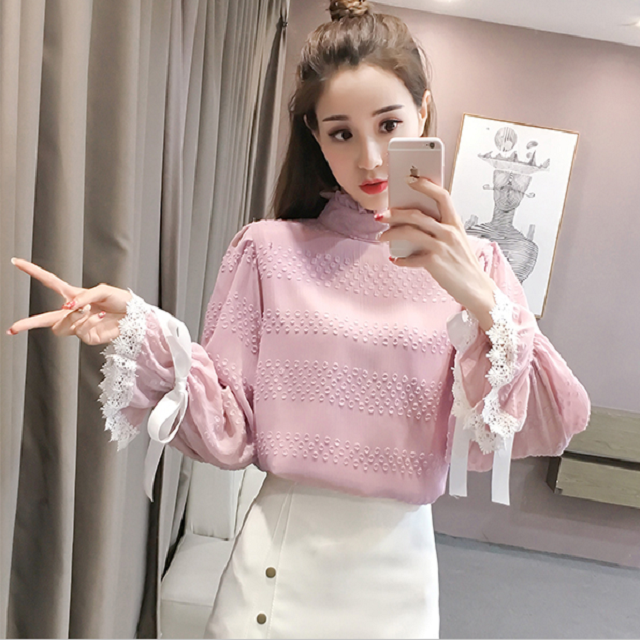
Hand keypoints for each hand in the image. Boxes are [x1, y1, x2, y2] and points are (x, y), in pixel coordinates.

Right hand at [6, 258, 131, 344]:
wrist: (135, 317)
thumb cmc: (120, 301)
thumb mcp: (102, 291)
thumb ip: (83, 296)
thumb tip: (67, 308)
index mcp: (75, 295)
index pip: (50, 282)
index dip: (33, 271)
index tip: (16, 262)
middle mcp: (74, 312)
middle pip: (45, 319)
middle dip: (28, 324)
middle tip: (12, 328)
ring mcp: (80, 326)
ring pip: (60, 326)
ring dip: (73, 316)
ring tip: (89, 310)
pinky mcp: (88, 338)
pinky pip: (80, 330)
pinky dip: (90, 321)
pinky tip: (100, 316)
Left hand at [376, 176, 496, 330]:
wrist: (476, 288)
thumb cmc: (463, 264)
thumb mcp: (456, 240)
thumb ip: (439, 229)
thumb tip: (412, 224)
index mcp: (455, 223)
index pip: (441, 195)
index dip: (425, 185)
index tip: (409, 180)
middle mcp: (449, 231)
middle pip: (417, 214)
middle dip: (395, 213)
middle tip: (380, 215)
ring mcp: (441, 246)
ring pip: (410, 232)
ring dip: (391, 234)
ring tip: (381, 237)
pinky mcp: (434, 262)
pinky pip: (410, 258)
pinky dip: (400, 259)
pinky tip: (395, 260)